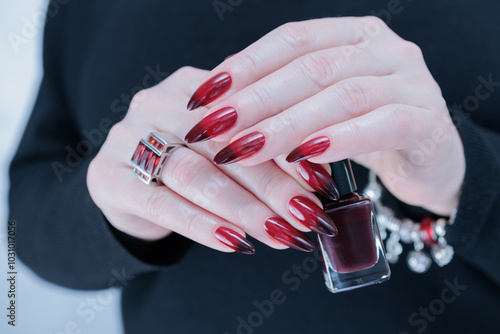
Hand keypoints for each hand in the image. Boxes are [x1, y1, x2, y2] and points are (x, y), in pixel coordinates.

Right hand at [87, 67, 338, 253]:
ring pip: (197, 174)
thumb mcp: (223, 147)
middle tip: (308, 217)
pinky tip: (236, 243)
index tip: (322, 184)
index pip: (248, 114)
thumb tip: (320, 178)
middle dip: (274, 185)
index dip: (288, 149)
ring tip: (282, 236)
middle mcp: (159, 103)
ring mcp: (128, 137)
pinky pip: (162, 203)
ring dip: (245, 209)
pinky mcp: (109, 176)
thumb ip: (262, 151)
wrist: (126, 182)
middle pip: (225, 145)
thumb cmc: (188, 162)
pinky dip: (203, 225)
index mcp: (196, 86)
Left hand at [184, 16, 464, 215]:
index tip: (203, 96)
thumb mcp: (321, 108)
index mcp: (354, 34)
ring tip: (246, 149)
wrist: (428, 159)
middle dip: (256, 100)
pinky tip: (305, 156)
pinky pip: (381, 124)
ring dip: (287, 124)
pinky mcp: (427, 121)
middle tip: (214, 127)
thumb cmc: (364, 130)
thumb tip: (216, 107)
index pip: (292, 40)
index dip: (244, 66)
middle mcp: (384, 48)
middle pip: (311, 67)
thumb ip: (281, 99)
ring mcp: (411, 81)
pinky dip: (340, 140)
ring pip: (341, 95)